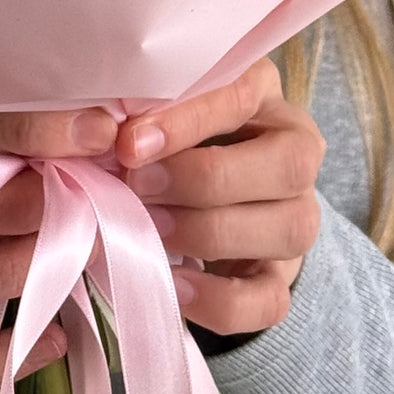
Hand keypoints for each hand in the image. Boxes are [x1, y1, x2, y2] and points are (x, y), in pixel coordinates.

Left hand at [112, 58, 324, 338]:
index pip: (243, 96)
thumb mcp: (150, 113)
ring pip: (290, 229)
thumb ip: (132, 116)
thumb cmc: (160, 137)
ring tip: (152, 231)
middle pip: (288, 165)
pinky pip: (270, 299)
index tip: (129, 143)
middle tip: (139, 187)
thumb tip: (96, 132)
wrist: (187, 194)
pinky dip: (218, 298)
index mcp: (263, 94)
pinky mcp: (281, 277)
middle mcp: (296, 152)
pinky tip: (172, 284)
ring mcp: (297, 217)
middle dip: (204, 180)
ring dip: (210, 233)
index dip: (188, 121)